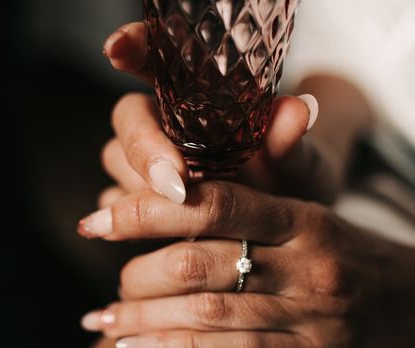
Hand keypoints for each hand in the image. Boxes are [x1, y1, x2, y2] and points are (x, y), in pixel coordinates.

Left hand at [78, 182, 414, 347]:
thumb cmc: (357, 254)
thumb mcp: (315, 212)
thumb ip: (257, 201)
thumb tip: (177, 195)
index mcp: (301, 214)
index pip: (213, 201)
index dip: (147, 209)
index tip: (99, 220)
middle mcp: (304, 258)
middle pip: (200, 259)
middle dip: (137, 272)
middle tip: (107, 281)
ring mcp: (311, 309)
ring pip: (209, 310)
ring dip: (145, 319)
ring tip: (104, 322)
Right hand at [98, 22, 343, 207]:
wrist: (283, 223)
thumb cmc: (286, 177)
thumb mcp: (296, 160)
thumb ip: (290, 139)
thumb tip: (300, 110)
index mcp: (200, 94)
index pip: (156, 56)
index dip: (134, 46)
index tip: (120, 50)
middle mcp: (166, 121)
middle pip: (129, 116)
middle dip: (144, 148)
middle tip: (177, 185)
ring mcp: (147, 160)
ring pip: (116, 159)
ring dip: (140, 186)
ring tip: (184, 213)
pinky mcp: (137, 197)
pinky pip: (114, 200)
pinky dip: (130, 217)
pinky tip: (161, 233)